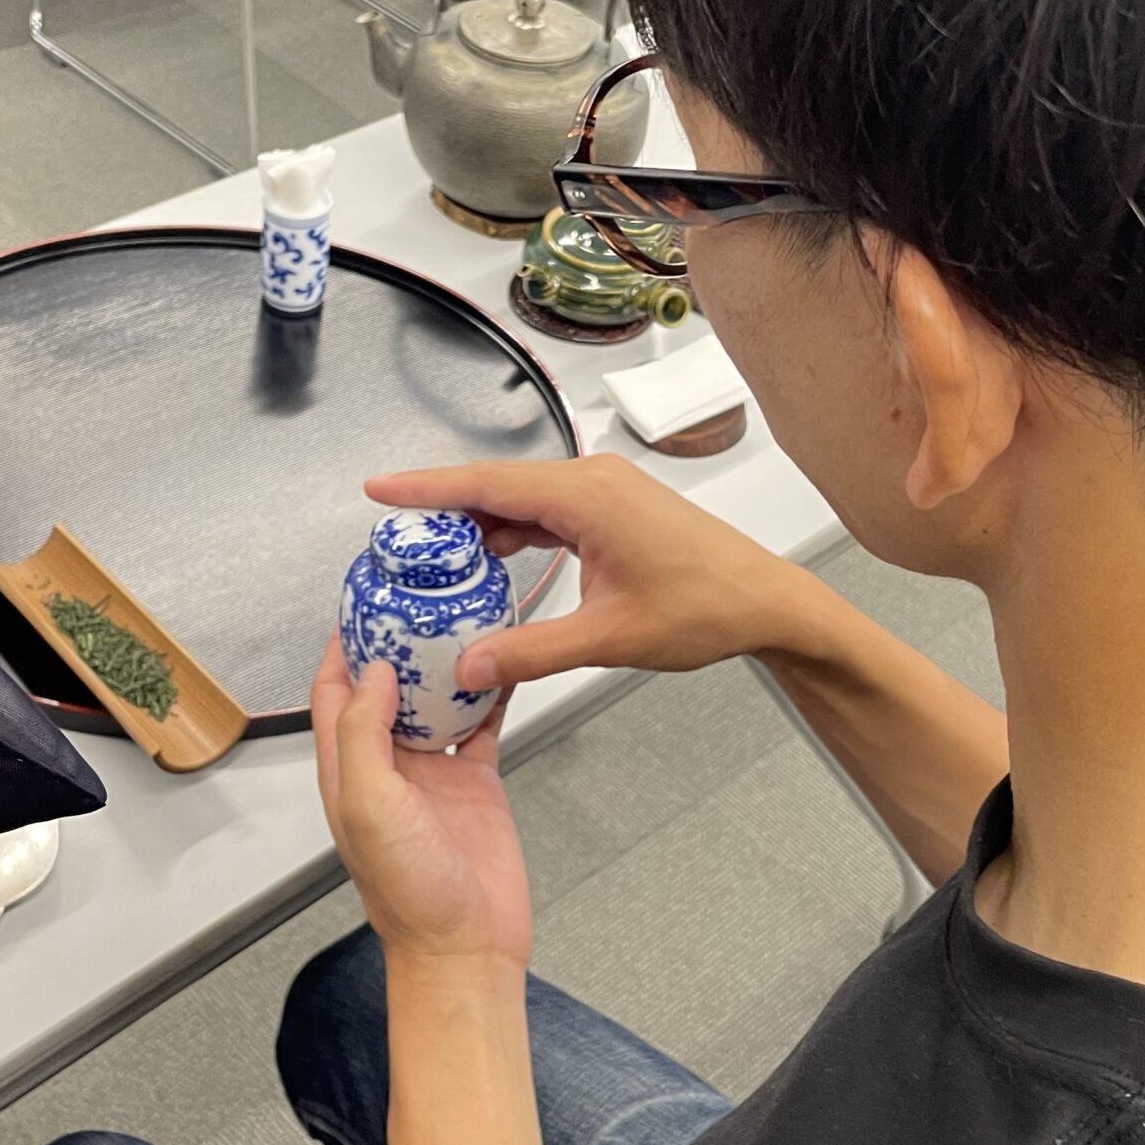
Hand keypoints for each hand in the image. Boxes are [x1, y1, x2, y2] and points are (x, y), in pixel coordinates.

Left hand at [312, 636, 529, 968]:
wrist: (466, 946)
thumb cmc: (410, 895)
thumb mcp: (369, 805)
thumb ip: (363, 734)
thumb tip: (373, 673)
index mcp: (348, 771)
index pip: (334, 694)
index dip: (343, 649)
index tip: (360, 606)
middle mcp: (387, 768)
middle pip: (385, 688)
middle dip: (397, 644)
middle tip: (416, 599)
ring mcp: (432, 775)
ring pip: (434, 701)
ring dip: (443, 663)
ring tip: (459, 618)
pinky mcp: (474, 784)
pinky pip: (480, 726)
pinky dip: (489, 696)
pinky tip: (502, 666)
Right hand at [366, 454, 807, 691]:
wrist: (766, 601)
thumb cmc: (705, 607)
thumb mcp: (609, 637)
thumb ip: (532, 651)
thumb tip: (470, 664)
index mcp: (587, 496)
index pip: (487, 484)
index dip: (426, 488)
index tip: (378, 489)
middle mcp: (593, 480)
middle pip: (497, 486)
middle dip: (443, 509)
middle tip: (394, 536)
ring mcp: (604, 491)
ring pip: (521, 499)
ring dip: (480, 524)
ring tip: (433, 557)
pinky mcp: (613, 508)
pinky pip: (547, 510)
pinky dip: (514, 531)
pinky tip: (493, 560)